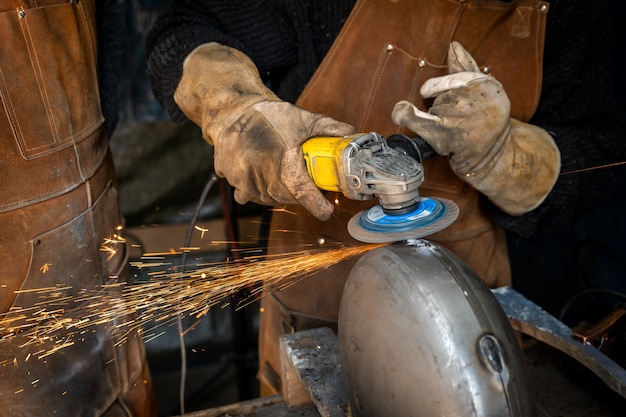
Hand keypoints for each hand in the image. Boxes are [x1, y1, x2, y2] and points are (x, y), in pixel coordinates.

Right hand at [174, 43, 354, 219]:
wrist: (233, 108)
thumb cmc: (271, 115)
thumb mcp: (304, 119)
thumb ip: (330, 129)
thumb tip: (354, 135)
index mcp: (282, 162)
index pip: (303, 193)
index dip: (317, 205)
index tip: (326, 211)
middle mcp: (260, 173)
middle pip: (286, 198)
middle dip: (297, 194)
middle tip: (303, 181)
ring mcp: (242, 177)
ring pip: (266, 198)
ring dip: (276, 193)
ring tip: (280, 174)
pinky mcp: (229, 177)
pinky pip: (246, 194)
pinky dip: (256, 189)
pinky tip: (260, 174)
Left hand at [392, 42, 559, 215]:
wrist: (492, 157)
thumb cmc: (484, 120)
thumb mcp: (483, 92)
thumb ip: (466, 68)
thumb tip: (454, 46)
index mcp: (488, 87)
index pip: (458, 78)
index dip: (440, 85)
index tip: (426, 92)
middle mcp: (478, 102)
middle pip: (443, 95)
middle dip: (444, 106)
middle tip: (460, 121)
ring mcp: (463, 120)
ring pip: (434, 109)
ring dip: (438, 120)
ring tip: (456, 131)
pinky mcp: (449, 137)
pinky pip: (421, 121)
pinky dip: (407, 116)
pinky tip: (399, 112)